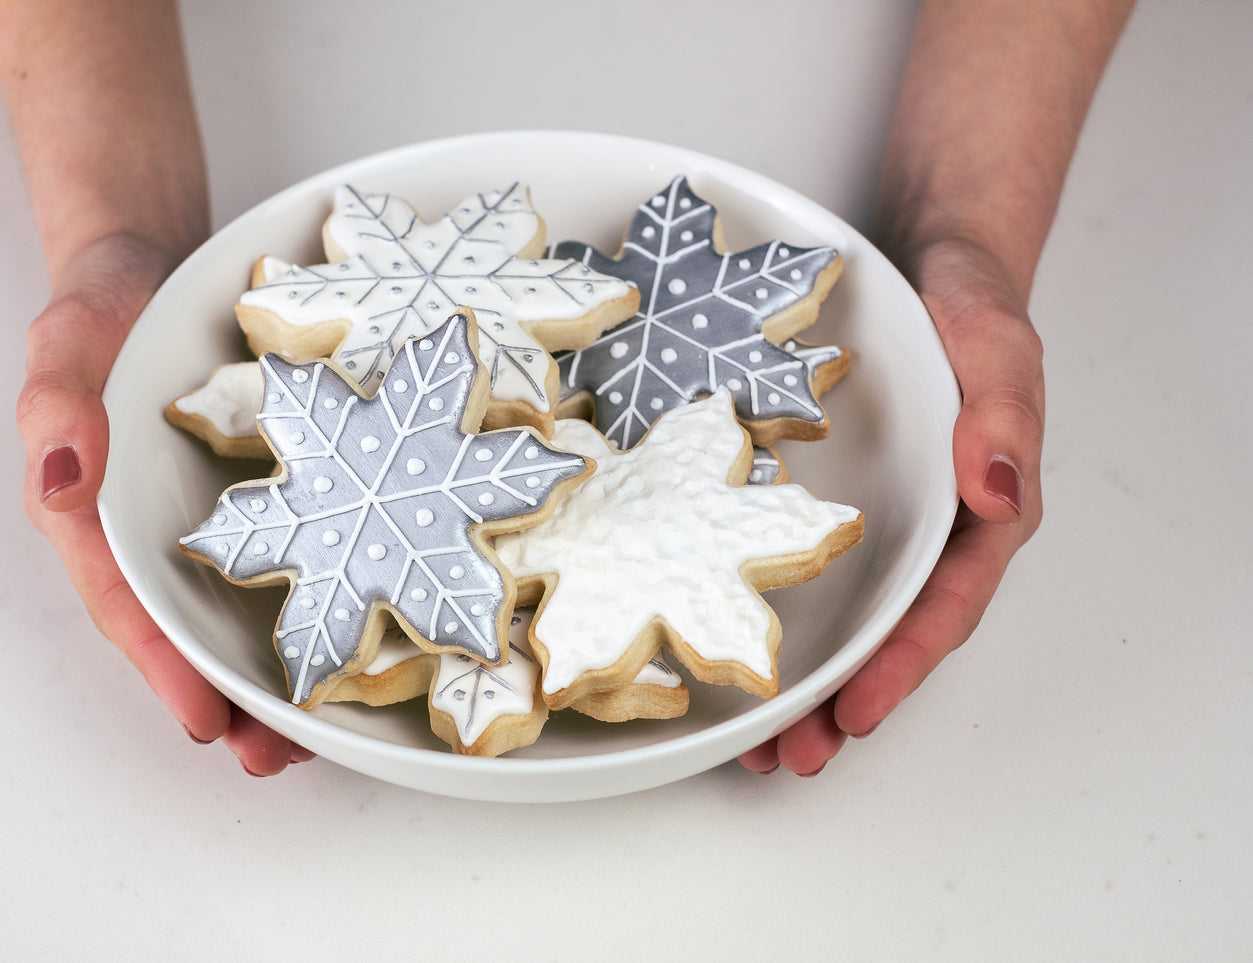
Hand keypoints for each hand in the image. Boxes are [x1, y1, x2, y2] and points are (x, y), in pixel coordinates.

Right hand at [19, 231, 313, 774]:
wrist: (153, 265)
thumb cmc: (102, 303)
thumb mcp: (71, 339)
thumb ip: (59, 403)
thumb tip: (64, 476)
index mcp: (93, 514)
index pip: (126, 605)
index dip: (163, 666)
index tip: (205, 720)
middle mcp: (146, 532)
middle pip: (181, 631)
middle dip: (225, 699)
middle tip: (274, 754)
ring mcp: (199, 519)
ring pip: (228, 613)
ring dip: (266, 675)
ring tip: (317, 737)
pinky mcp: (250, 497)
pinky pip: (274, 560)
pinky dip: (304, 605)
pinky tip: (347, 641)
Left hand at [739, 237, 1043, 774]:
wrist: (928, 267)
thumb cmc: (972, 306)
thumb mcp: (997, 348)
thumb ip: (1003, 417)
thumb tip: (996, 491)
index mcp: (981, 515)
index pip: (947, 607)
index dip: (904, 665)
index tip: (860, 715)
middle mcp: (930, 532)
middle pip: (892, 636)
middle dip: (844, 705)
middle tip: (792, 759)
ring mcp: (881, 523)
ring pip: (847, 619)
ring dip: (807, 685)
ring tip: (756, 746)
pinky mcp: (830, 500)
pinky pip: (801, 566)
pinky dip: (770, 612)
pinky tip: (727, 646)